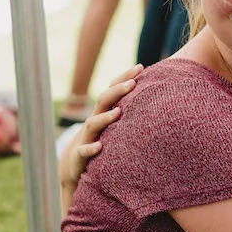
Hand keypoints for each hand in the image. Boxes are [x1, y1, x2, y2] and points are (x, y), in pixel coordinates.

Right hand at [58, 66, 141, 190]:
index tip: (140, 67)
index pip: (112, 89)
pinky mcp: (80, 155)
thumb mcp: (113, 125)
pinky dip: (91, 148)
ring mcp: (87, 137)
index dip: (124, 78)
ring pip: (93, 124)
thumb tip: (155, 97)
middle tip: (132, 84)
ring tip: (118, 113)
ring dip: (105, 118)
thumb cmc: (102, 140)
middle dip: (117, 91)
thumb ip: (128, 110)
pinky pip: (84, 150)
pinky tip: (100, 146)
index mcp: (104, 111)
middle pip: (103, 101)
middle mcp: (95, 121)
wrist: (76, 164)